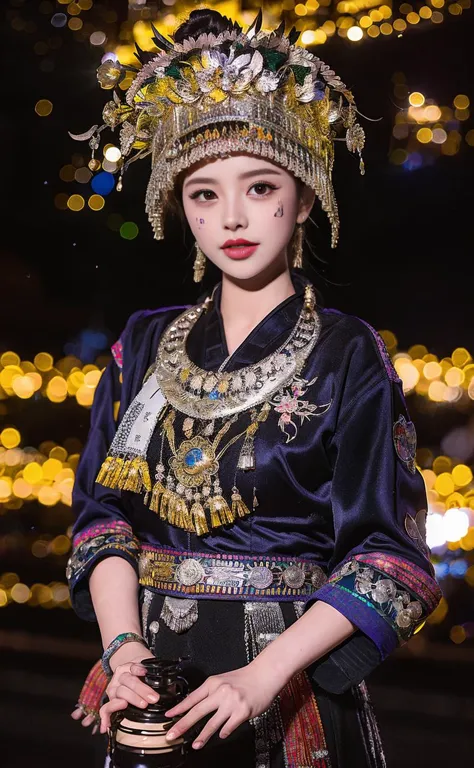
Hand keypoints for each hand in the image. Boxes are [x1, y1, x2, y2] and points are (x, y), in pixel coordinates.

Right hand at [99, 642, 156, 732]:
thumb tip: (171, 688)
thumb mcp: (150, 671)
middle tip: (154, 698)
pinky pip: (105, 709)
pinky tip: (108, 726)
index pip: (133, 667)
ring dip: (132, 699)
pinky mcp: (110, 701)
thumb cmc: (143, 675)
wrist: (130, 673)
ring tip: (142, 705)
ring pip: (120, 693)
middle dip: (142, 690)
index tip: (145, 673)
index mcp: (129, 667)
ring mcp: (113, 689)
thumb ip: (159, 678)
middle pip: (129, 681)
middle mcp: (119, 677)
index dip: (139, 670)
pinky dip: (106, 718)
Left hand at [163, 660, 283, 750]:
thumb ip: (211, 692)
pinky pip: (228, 727)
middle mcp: (220, 692)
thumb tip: (196, 706)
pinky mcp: (242, 712)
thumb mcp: (223, 680)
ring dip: (202, 736)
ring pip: (212, 723)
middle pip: (197, 711)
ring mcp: (231, 702)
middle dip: (182, 725)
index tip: (168, 716)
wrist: (265, 674)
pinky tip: (221, 735)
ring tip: (195, 745)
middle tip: (171, 734)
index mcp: (213, 683)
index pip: (192, 698)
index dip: (179, 709)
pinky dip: (224, 732)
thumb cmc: (244, 678)